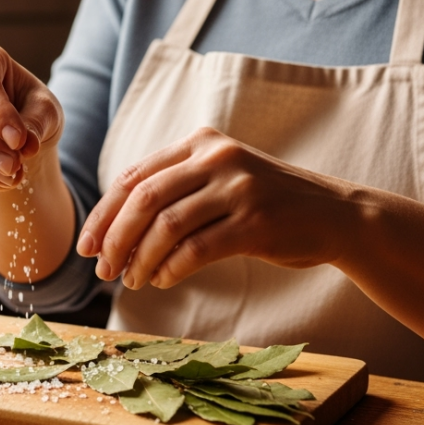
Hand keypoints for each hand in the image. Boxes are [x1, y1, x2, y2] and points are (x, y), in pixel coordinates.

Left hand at [76, 127, 356, 288]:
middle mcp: (217, 158)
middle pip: (143, 199)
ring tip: (133, 280)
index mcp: (201, 143)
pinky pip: (197, 250)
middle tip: (102, 269)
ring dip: (141, 259)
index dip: (104, 213)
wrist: (336, 215)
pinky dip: (171, 269)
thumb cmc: (269, 203)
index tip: (87, 244)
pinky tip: (163, 280)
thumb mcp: (221, 179)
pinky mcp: (255, 223)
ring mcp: (238, 188)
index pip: (134, 177)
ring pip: (166, 226)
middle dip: (114, 238)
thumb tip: (115, 228)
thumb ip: (176, 189)